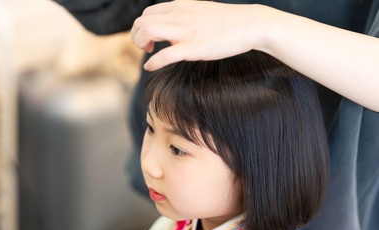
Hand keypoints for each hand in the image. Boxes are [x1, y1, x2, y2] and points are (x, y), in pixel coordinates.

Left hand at [131, 0, 273, 70]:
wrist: (250, 24)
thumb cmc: (227, 21)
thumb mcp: (201, 10)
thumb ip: (184, 16)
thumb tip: (175, 27)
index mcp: (180, 6)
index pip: (147, 12)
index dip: (142, 27)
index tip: (150, 39)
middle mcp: (179, 15)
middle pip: (141, 21)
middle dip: (136, 36)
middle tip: (146, 47)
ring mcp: (185, 31)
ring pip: (147, 31)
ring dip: (139, 44)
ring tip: (147, 52)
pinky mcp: (193, 48)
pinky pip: (164, 55)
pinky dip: (152, 62)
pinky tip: (150, 67)